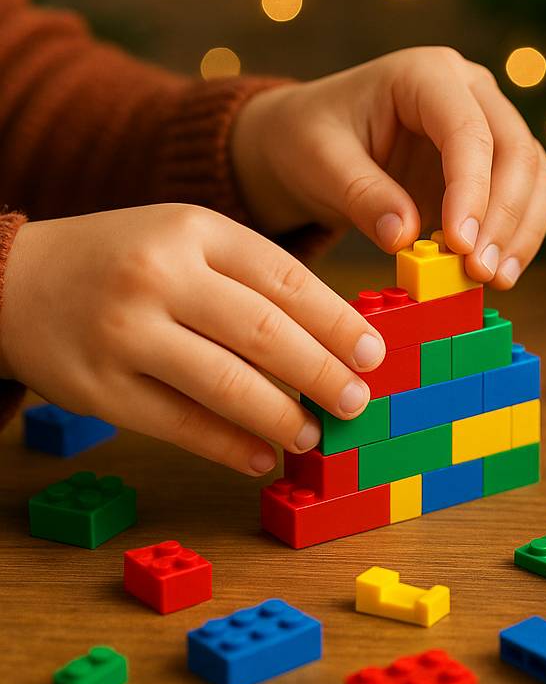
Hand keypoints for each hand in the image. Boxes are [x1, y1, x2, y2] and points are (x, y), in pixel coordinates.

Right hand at [0, 204, 385, 474]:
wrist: (12, 279)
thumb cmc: (123, 260)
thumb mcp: (186, 240)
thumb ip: (251, 277)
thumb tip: (330, 337)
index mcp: (194, 229)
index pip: (284, 277)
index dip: (336, 320)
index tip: (372, 353)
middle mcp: (160, 274)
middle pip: (262, 331)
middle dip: (321, 372)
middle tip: (357, 400)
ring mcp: (124, 331)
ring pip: (224, 383)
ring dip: (280, 416)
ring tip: (314, 434)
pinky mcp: (98, 386)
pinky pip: (179, 423)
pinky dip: (229, 445)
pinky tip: (262, 455)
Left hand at [231, 47, 545, 288]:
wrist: (307, 140)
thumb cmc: (308, 139)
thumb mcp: (319, 162)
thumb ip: (361, 195)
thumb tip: (405, 238)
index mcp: (425, 73)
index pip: (468, 129)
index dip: (472, 188)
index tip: (459, 245)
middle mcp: (469, 90)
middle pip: (516, 149)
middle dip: (505, 216)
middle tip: (480, 271)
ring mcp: (488, 124)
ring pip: (534, 174)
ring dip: (521, 231)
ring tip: (494, 280)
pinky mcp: (492, 164)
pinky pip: (527, 197)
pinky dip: (518, 236)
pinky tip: (498, 273)